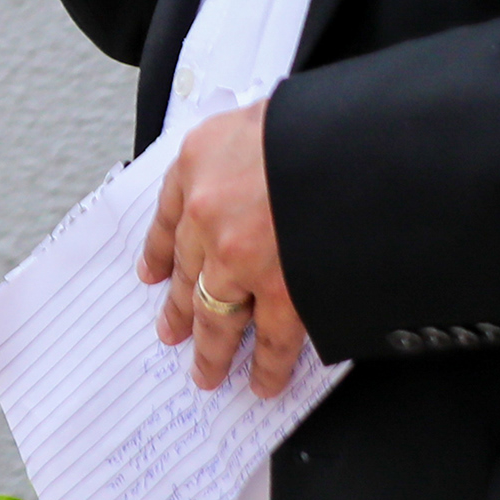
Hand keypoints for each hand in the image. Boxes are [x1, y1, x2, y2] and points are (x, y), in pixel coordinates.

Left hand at [139, 103, 305, 396]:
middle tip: (172, 334)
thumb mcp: (255, 119)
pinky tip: (262, 380)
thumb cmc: (311, 120)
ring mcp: (238, 256)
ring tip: (207, 372)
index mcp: (197, 162)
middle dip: (179, 310)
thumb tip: (250, 180)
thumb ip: (240, 154)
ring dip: (211, 349)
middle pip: (186, 273)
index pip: (168, 215)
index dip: (158, 251)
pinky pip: (270, 338)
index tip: (151, 275)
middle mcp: (205, 213)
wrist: (348, 136)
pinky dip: (267, 365)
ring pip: (215, 314)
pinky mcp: (280, 288)